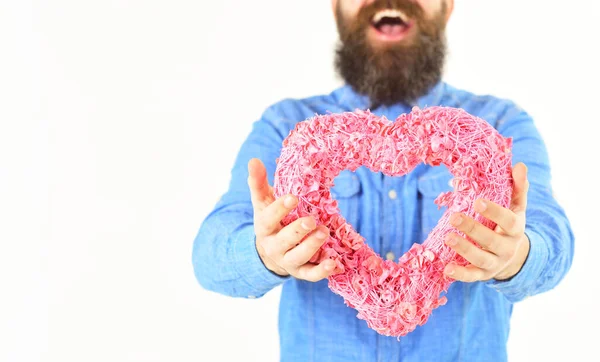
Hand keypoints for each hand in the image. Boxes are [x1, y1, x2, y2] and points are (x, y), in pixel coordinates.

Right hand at [247, 158, 335, 281]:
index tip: (292, 197)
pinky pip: (312, 274)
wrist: (270, 252)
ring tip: (324, 232)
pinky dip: (323, 271)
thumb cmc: (271, 220)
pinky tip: (335, 264)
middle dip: (298, 231)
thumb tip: (254, 160)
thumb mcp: (263, 201)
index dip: (280, 208)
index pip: (269, 218)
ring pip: (299, 257)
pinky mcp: (302, 272)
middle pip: (285, 240)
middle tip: (311, 220)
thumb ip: (258, 182)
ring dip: (312, 246)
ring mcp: (288, 261)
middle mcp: (274, 246)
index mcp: (264, 227)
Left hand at [443, 162, 530, 281]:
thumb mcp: (516, 206)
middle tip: (454, 217)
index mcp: (515, 229)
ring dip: (464, 249)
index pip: (508, 220)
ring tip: (447, 237)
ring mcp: (495, 263)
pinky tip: (446, 268)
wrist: (513, 256)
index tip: (478, 201)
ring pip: (480, 258)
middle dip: (473, 229)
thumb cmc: (508, 224)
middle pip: (491, 240)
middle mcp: (507, 248)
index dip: (494, 212)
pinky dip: (459, 274)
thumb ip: (518, 187)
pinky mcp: (482, 274)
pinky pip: (471, 276)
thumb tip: (519, 165)